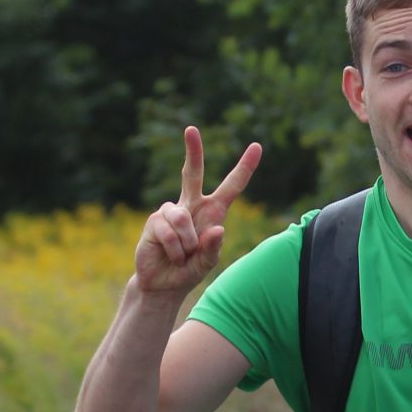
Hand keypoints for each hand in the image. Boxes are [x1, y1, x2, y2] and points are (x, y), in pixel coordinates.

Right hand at [135, 126, 260, 297]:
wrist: (163, 282)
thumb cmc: (189, 270)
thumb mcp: (207, 262)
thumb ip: (213, 248)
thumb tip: (216, 229)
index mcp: (213, 211)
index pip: (232, 186)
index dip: (244, 167)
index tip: (257, 146)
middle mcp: (192, 205)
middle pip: (192, 173)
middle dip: (192, 151)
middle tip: (191, 129)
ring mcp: (171, 211)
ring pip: (183, 218)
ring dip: (186, 244)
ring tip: (182, 256)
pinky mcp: (154, 220)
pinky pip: (169, 231)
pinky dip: (174, 249)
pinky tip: (170, 255)